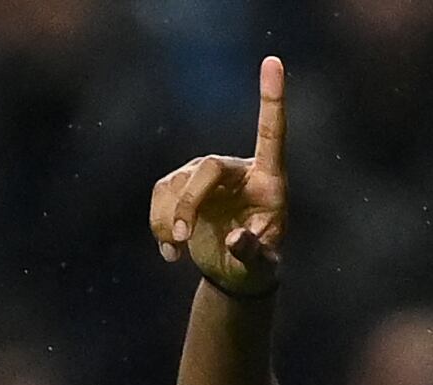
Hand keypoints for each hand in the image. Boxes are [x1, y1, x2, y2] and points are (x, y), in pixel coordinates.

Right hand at [148, 56, 288, 295]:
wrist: (235, 273)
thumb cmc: (258, 265)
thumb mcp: (262, 267)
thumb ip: (253, 253)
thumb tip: (234, 238)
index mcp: (268, 180)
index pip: (271, 134)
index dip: (272, 99)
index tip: (273, 62)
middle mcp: (236, 170)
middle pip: (207, 169)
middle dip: (189, 202)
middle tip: (182, 238)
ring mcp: (205, 176)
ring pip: (176, 185)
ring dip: (169, 219)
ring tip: (177, 252)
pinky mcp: (180, 187)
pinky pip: (161, 196)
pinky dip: (159, 223)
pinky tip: (170, 251)